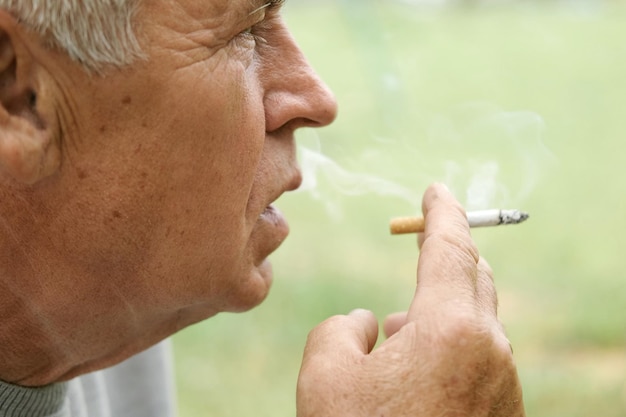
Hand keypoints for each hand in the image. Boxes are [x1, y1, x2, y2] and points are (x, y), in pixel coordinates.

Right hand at [296, 183, 524, 416]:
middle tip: (421, 243)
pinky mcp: (505, 412)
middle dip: (444, 257)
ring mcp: (505, 385)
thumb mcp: (325, 379)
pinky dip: (449, 351)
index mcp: (450, 330)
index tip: (436, 192)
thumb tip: (366, 322)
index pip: (451, 248)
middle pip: (473, 279)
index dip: (442, 213)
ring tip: (395, 338)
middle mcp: (490, 351)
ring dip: (437, 316)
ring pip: (474, 326)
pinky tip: (416, 378)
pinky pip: (480, 362)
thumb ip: (338, 331)